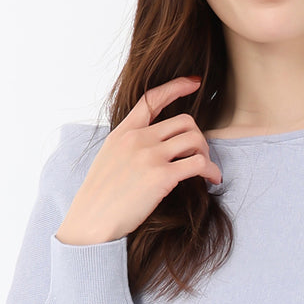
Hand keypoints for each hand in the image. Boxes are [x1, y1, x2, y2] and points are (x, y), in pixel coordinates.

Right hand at [54, 77, 222, 245]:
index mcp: (123, 132)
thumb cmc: (100, 198)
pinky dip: (211, 170)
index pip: (152, 98)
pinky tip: (212, 180)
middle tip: (200, 156)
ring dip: (206, 154)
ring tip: (205, 170)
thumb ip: (129, 146)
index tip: (195, 82)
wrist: (91, 221)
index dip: (177, 86)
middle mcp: (137, 139)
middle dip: (198, 137)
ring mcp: (149, 156)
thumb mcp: (108, 159)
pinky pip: (199, 163)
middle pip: (184, 121)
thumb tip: (153, 146)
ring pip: (195, 139)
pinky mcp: (161, 176)